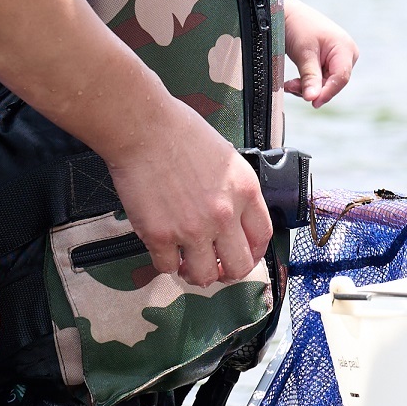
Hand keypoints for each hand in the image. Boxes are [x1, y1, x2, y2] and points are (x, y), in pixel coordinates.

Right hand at [103, 105, 270, 286]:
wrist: (144, 129)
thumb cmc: (181, 132)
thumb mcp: (227, 158)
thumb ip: (235, 190)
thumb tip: (233, 215)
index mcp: (244, 192)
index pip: (262, 237)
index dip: (253, 253)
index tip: (243, 255)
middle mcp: (224, 215)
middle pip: (238, 266)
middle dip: (228, 272)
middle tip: (216, 265)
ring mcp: (192, 229)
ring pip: (204, 276)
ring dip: (196, 273)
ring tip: (187, 262)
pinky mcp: (160, 235)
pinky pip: (167, 267)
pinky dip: (166, 263)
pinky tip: (164, 250)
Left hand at [281, 0, 357, 106]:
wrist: (287, 14)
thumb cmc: (298, 27)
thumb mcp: (303, 54)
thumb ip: (310, 77)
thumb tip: (313, 99)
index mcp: (345, 48)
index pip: (341, 78)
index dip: (327, 92)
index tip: (313, 103)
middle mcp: (346, 54)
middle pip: (333, 82)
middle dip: (313, 88)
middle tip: (291, 87)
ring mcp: (338, 58)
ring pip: (325, 83)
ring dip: (307, 87)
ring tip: (289, 84)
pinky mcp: (328, 61)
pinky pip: (320, 78)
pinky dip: (307, 82)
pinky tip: (294, 82)